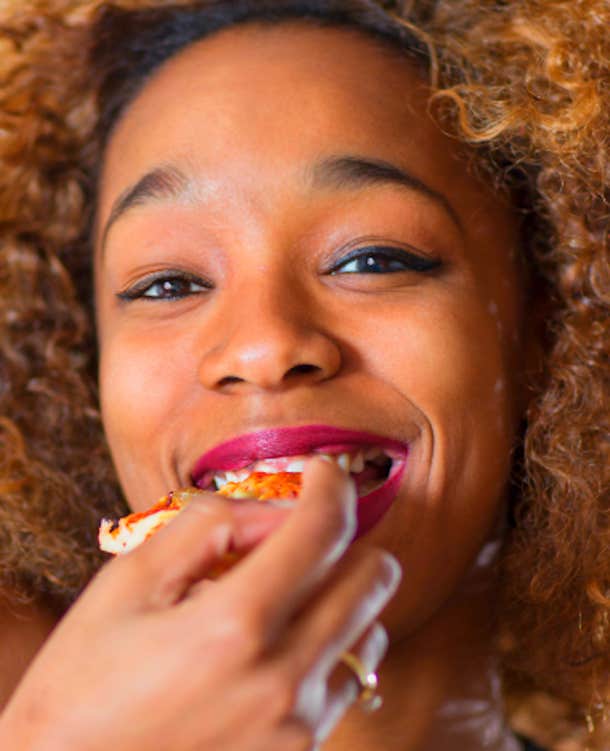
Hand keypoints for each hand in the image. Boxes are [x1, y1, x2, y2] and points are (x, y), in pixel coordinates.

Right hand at [0, 458, 400, 750]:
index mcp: (234, 626)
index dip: (330, 484)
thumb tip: (274, 510)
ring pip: (371, 629)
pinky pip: (348, 679)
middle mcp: (282, 680)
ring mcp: (298, 726)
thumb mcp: (129, 583)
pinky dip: (330, 645)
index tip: (319, 473)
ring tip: (285, 593)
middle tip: (300, 532)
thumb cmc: (82, 686)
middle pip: (373, 577)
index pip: (324, 529)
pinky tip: (281, 642)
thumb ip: (208, 526)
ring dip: (341, 595)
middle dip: (344, 537)